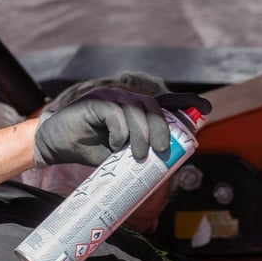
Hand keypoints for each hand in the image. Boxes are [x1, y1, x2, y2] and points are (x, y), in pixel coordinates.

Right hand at [33, 87, 211, 166]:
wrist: (54, 146)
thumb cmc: (89, 149)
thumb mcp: (121, 154)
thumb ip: (140, 151)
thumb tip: (164, 164)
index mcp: (136, 109)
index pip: (166, 102)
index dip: (187, 102)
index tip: (207, 108)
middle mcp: (127, 98)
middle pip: (155, 108)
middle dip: (164, 129)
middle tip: (163, 150)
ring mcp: (111, 96)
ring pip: (138, 110)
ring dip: (142, 135)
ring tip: (138, 155)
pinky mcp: (96, 101)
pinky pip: (116, 113)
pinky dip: (120, 131)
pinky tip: (115, 145)